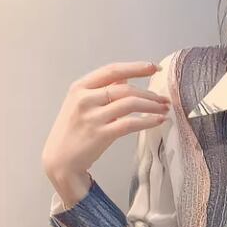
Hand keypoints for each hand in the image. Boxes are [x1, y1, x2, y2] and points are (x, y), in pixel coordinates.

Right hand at [41, 59, 170, 204]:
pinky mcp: (102, 134)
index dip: (135, 68)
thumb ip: (102, 90)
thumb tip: (125, 78)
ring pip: (130, 104)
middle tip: (165, 98)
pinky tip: (158, 121)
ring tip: (164, 109)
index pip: (112, 70)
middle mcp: (85, 98)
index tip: (154, 68)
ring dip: (152, 105)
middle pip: (125, 88)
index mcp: (80, 87)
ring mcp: (93, 117)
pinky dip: (148, 121)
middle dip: (149, 92)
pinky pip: (130, 124)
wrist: (61, 159)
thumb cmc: (73, 131)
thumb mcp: (82, 104)